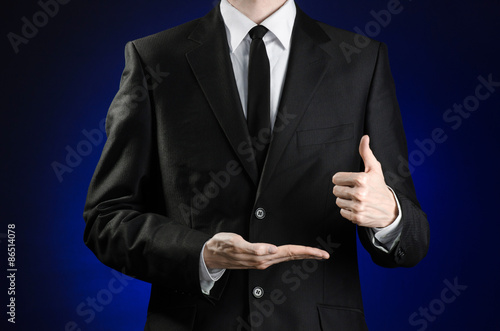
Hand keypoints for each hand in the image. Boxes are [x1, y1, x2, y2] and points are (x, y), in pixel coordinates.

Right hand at [203, 232, 329, 269]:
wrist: (211, 254)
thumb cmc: (222, 246)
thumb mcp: (235, 243)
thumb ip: (253, 248)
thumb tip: (271, 250)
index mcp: (262, 255)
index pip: (290, 252)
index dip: (306, 252)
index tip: (320, 253)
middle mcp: (265, 260)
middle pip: (292, 255)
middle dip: (309, 255)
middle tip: (325, 254)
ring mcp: (263, 260)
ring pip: (287, 256)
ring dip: (302, 255)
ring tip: (315, 253)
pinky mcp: (259, 259)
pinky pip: (280, 256)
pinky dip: (292, 254)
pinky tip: (295, 253)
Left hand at [332, 135, 396, 227]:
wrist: (391, 209)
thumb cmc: (380, 187)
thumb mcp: (374, 169)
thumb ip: (366, 153)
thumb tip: (364, 138)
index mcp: (361, 179)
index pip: (336, 178)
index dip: (341, 179)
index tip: (349, 181)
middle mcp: (359, 193)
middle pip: (335, 190)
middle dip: (343, 190)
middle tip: (353, 190)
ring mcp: (358, 207)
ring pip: (338, 201)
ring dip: (345, 200)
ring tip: (356, 199)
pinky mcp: (357, 218)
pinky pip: (342, 212)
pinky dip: (348, 210)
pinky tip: (358, 207)